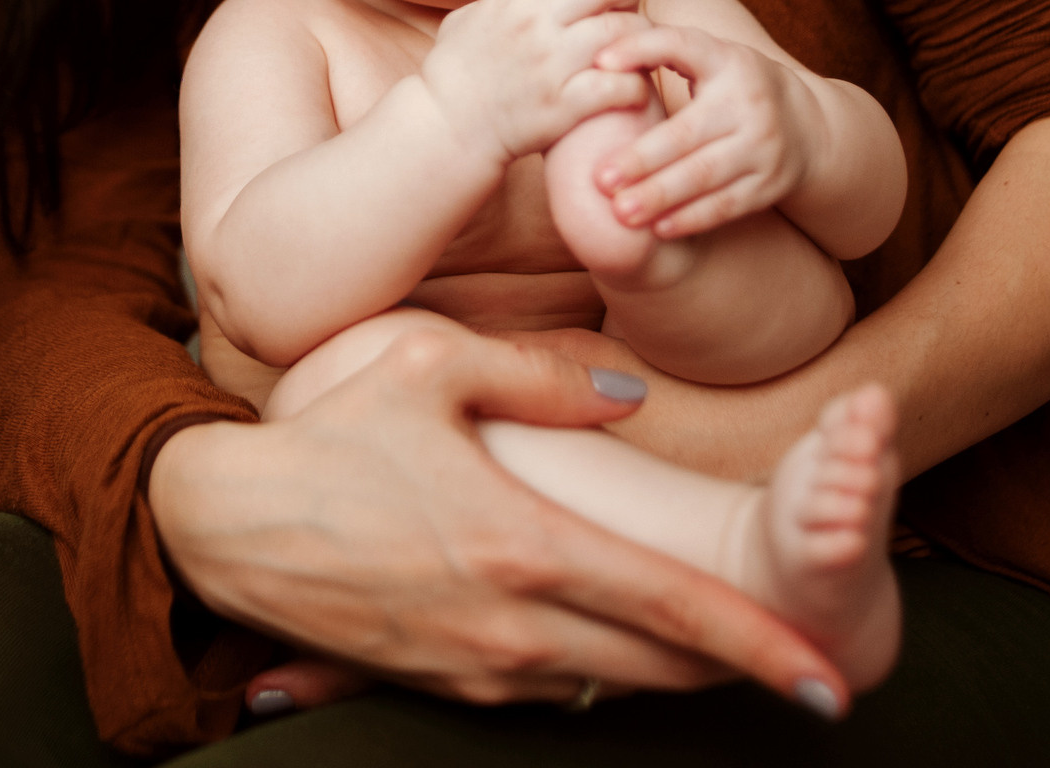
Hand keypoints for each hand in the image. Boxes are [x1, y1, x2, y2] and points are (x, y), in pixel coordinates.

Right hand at [149, 322, 847, 710]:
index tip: (829, 675)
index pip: (674, 608)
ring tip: (718, 644)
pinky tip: (608, 633)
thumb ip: (545, 376)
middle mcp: (510, 624)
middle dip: (736, 670)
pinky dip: (593, 665)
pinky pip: (544, 686)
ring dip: (666, 670)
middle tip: (799, 662)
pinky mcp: (439, 681)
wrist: (220, 522)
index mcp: (525, 546)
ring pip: (607, 683)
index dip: (761, 645)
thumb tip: (629, 396)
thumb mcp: (432, 364)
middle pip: (658, 668)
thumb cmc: (326, 431)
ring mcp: (474, 666)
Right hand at [422, 0, 651, 166]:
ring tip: (632, 53)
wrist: (445, 130)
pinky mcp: (565, 105)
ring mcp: (552, 63)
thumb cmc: (452, 77)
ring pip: (623, 30)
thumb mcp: (463, 20)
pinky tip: (628, 89)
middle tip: (623, 14)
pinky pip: (622, 84)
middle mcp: (534, 23)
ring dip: (637, 40)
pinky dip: (635, 85)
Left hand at [590, 24, 832, 238]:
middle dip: (642, 159)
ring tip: (621, 212)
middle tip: (600, 179)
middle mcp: (748, 101)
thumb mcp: (707, 59)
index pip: (681, 45)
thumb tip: (597, 55)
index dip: (641, 49)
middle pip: (688, 133)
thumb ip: (660, 52)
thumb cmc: (730, 87)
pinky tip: (659, 228)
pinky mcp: (769, 183)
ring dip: (661, 195)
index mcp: (726, 59)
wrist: (805, 125)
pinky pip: (727, 204)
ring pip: (705, 175)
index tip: (599, 63)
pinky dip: (692, 218)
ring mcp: (763, 145)